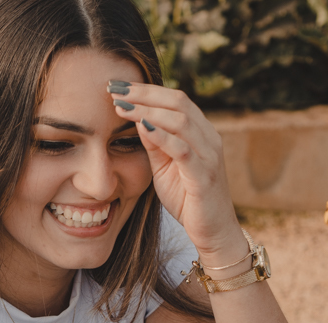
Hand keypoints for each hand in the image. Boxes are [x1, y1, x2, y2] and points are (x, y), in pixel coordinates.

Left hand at [109, 82, 243, 261]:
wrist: (213, 231)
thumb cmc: (187, 198)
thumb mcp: (164, 167)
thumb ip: (154, 143)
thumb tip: (136, 118)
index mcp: (199, 132)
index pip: (174, 99)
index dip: (146, 90)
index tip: (117, 86)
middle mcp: (208, 137)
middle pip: (178, 101)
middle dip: (144, 93)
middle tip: (115, 88)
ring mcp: (209, 155)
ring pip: (181, 120)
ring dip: (149, 110)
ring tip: (122, 106)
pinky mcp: (204, 176)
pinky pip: (183, 150)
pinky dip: (162, 136)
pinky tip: (142, 128)